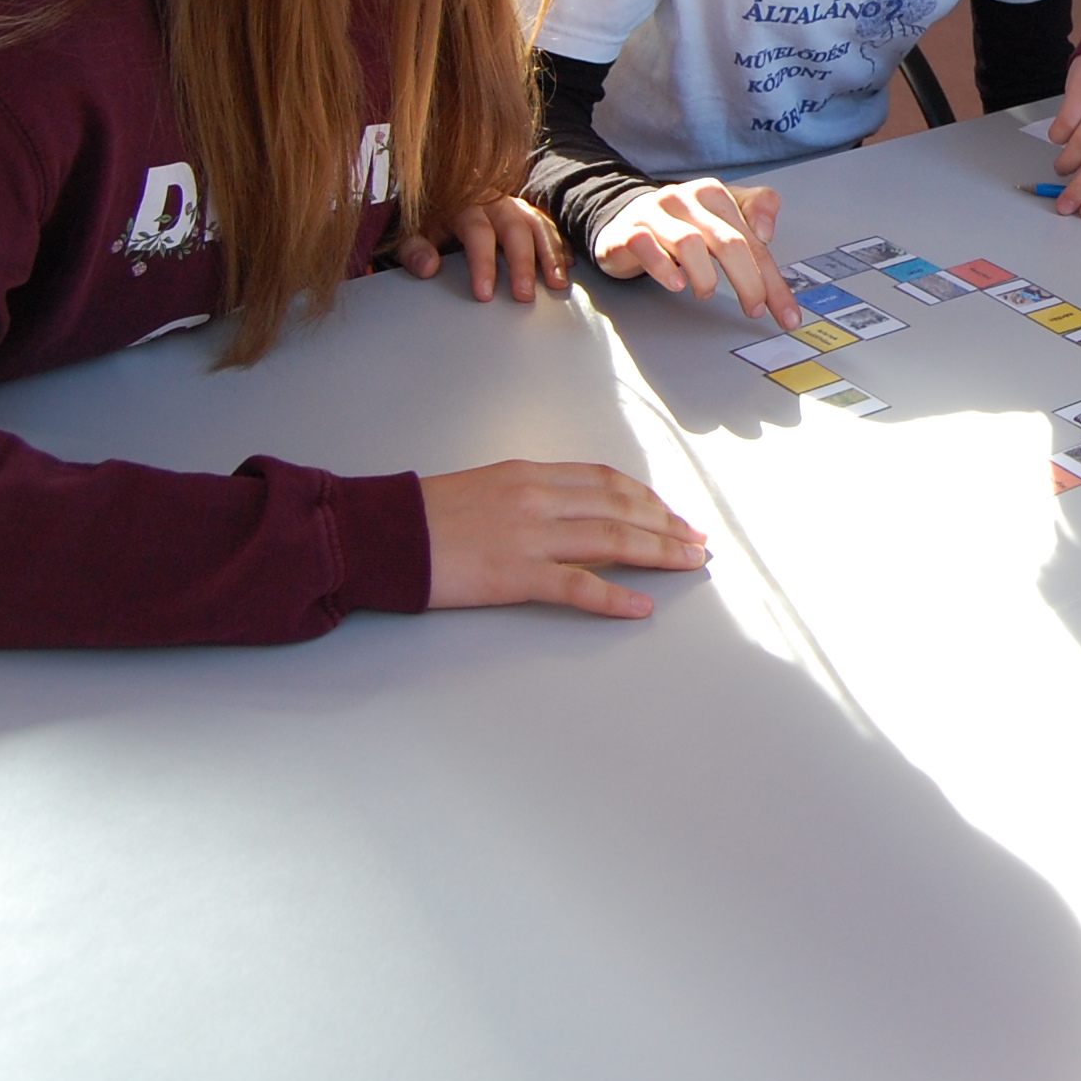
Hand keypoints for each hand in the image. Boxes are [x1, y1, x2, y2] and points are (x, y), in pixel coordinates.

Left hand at [400, 195, 569, 301]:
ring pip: (537, 225)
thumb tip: (427, 267)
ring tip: (557, 283)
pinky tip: (567, 265)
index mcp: (464, 204)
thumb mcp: (411, 232)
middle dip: (522, 263)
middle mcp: (494, 201)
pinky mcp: (527, 212)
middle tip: (524, 295)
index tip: (485, 294)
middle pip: (514, 229)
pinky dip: (559, 245)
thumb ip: (414, 249)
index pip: (478, 233)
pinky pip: (548, 225)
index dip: (483, 264)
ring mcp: (514, 205)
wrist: (440, 194)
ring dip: (550, 254)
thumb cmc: (428, 219)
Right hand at [421, 459, 707, 617]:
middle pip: (621, 507)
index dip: (648, 498)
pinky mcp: (515, 575)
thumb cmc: (427, 515)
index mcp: (531, 475)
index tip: (673, 513)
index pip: (607, 481)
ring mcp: (530, 536)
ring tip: (689, 563)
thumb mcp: (488, 487)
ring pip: (613, 539)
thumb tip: (570, 508)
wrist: (383, 534)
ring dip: (659, 552)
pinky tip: (641, 606)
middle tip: (697, 540)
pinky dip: (616, 597)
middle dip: (667, 524)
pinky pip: (578, 585)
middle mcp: (538, 498)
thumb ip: (532, 494)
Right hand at [589, 179, 798, 328]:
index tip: (784, 312)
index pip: (752, 239)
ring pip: (689, 243)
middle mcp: (685, 199)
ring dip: (705, 277)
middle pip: (727, 242)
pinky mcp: (627, 232)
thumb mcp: (723, 214)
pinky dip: (663, 268)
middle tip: (755, 309)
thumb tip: (767, 231)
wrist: (626, 219)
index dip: (772, 279)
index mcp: (714, 194)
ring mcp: (654, 214)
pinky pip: (646, 246)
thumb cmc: (682, 222)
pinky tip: (676, 283)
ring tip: (708, 293)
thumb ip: (757, 213)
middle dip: (749, 282)